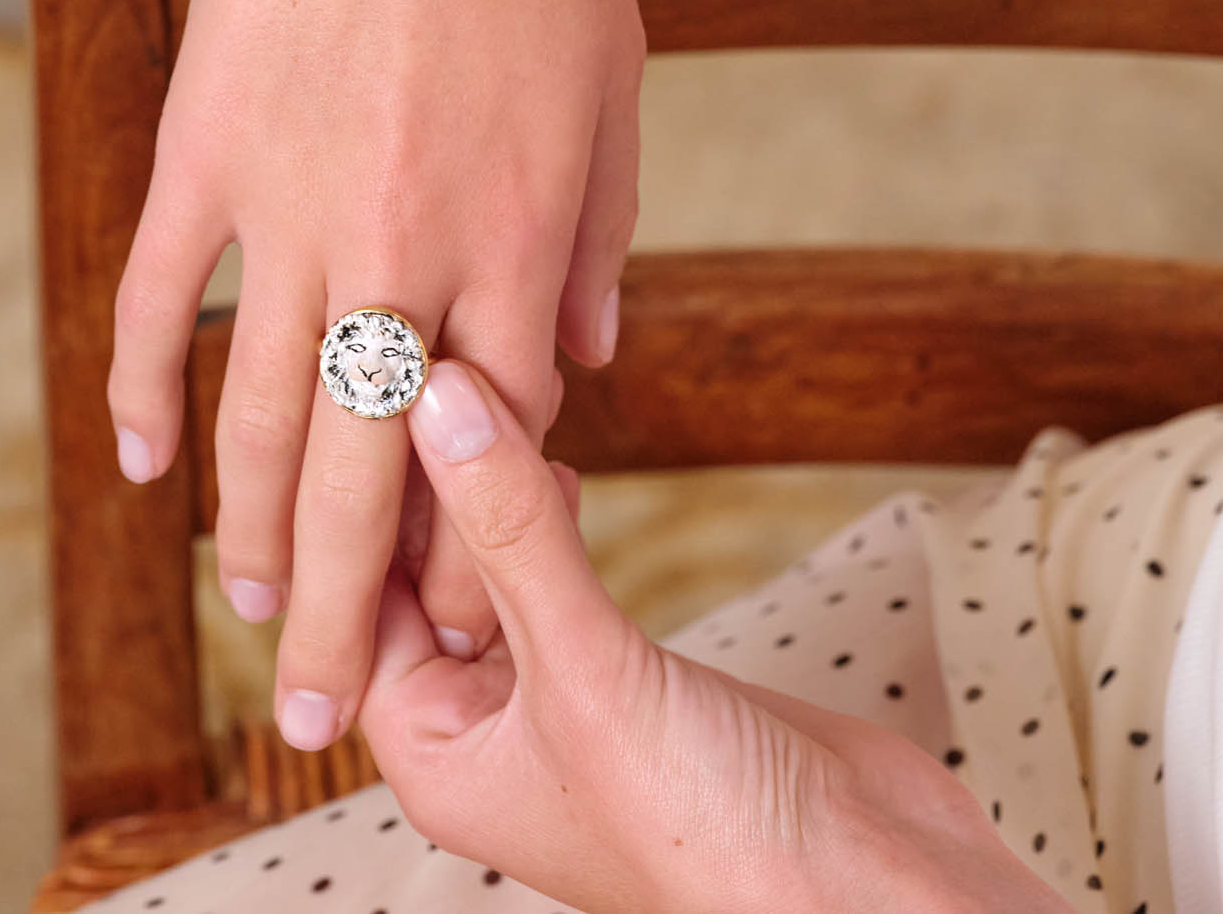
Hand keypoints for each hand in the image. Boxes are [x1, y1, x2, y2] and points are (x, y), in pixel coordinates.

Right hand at [106, 0, 645, 752]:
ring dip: (247, 529)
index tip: (458, 620)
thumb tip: (584, 359)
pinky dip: (149, 388)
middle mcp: (408, 243)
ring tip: (246, 607)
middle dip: (348, 611)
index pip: (495, 444)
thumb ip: (599, 229)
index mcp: (521, 233)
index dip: (472, 544)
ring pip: (259, 414)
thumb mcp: (614, 77)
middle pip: (367, 475)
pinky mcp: (206, 140)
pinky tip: (145, 463)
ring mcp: (296, 199)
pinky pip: (164, 298)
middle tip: (321, 706)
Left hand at [363, 357, 1074, 913]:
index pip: (356, 601)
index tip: (370, 382)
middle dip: (426, 478)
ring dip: (488, 492)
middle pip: (419, 579)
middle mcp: (483, 734)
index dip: (359, 494)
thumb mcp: (588, 667)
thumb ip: (513, 528)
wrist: (867, 892)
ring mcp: (558, 704)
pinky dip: (549, 517)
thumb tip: (436, 395)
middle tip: (425, 361)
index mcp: (436, 757)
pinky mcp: (627, 679)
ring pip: (491, 572)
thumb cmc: (709, 836)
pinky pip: (556, 579)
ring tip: (484, 397)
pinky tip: (561, 465)